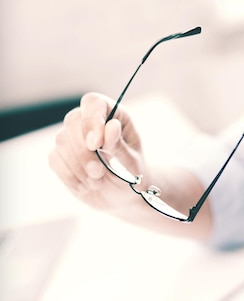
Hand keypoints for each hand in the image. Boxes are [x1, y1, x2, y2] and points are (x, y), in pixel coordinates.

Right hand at [49, 93, 146, 211]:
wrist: (122, 197)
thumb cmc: (132, 176)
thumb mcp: (133, 164)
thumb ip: (120, 146)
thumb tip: (111, 126)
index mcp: (113, 116)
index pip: (93, 103)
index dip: (92, 120)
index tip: (96, 144)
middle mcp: (90, 122)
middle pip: (72, 120)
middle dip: (83, 150)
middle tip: (98, 172)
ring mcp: (73, 138)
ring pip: (61, 140)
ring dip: (78, 166)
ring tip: (97, 182)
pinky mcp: (62, 156)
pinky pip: (54, 159)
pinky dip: (70, 176)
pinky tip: (85, 187)